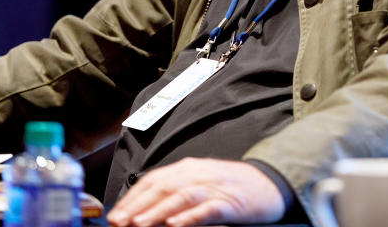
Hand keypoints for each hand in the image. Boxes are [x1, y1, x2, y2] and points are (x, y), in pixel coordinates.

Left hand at [106, 157, 286, 226]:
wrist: (271, 183)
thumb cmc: (233, 186)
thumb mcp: (202, 182)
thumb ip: (177, 189)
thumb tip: (144, 208)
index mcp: (189, 168)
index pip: (155, 180)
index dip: (133, 197)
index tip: (116, 214)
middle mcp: (200, 174)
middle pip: (164, 187)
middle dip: (139, 205)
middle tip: (121, 221)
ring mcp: (216, 187)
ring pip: (182, 196)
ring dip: (159, 210)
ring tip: (140, 223)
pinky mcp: (232, 202)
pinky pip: (209, 209)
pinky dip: (191, 216)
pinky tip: (176, 224)